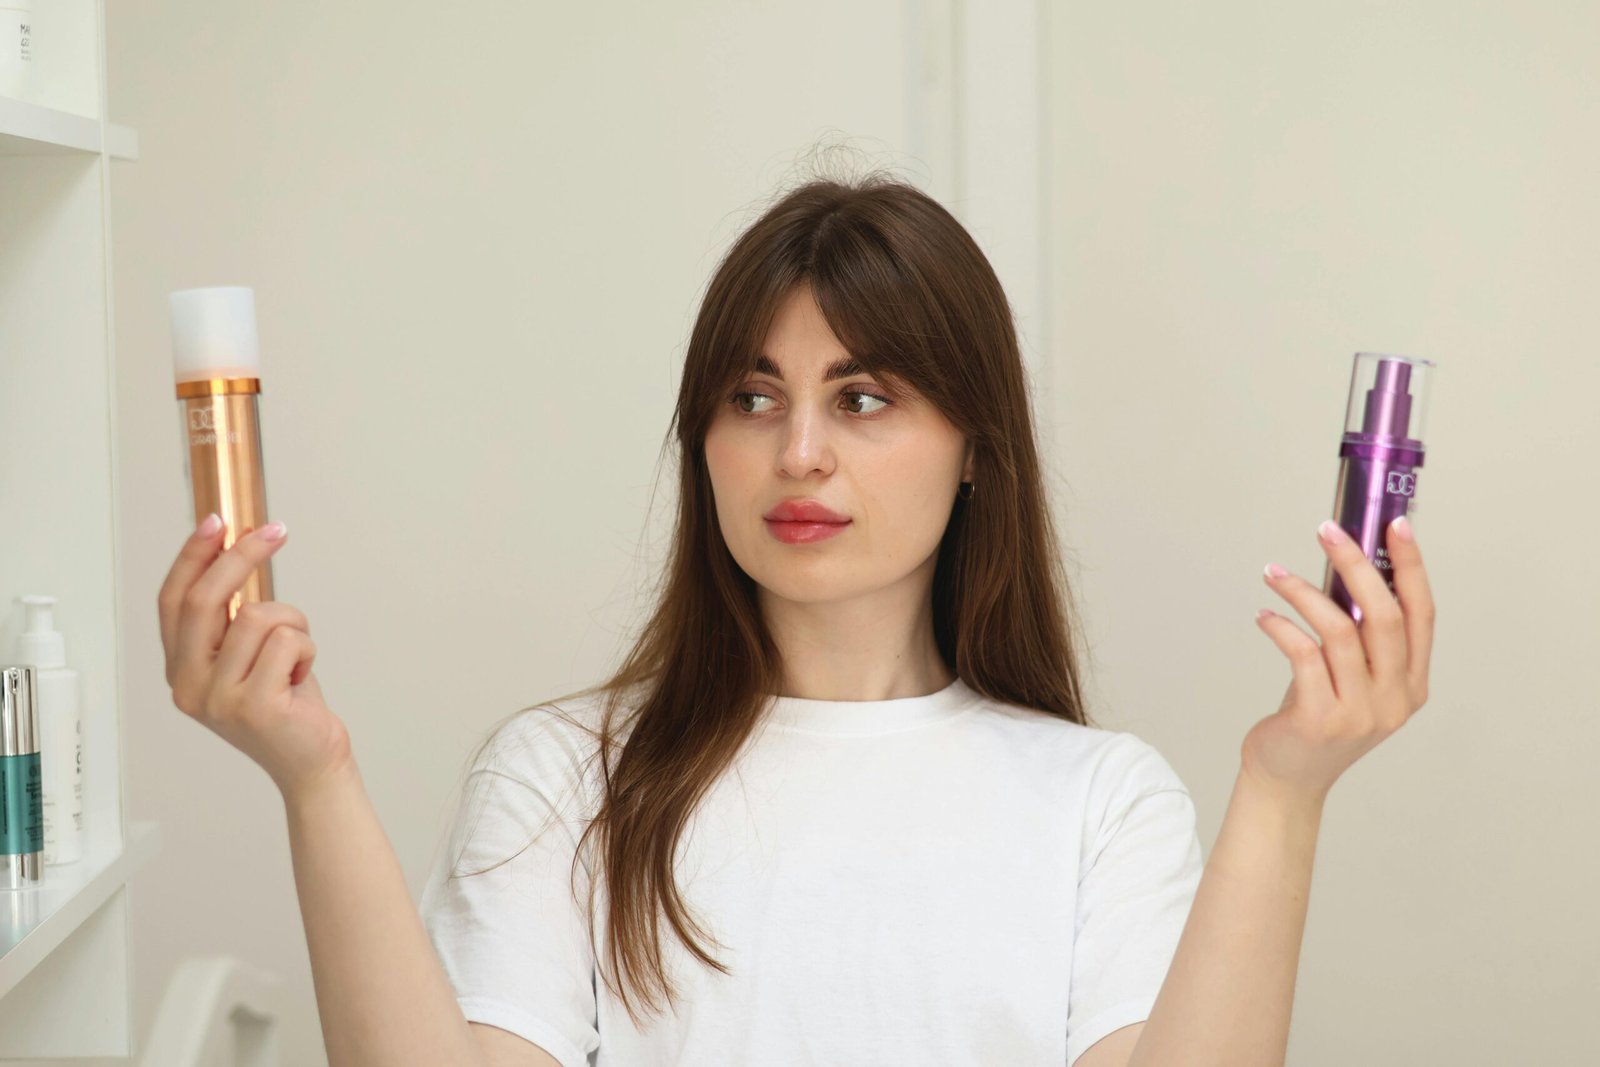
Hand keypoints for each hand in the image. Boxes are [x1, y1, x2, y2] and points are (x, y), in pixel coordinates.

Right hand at [157, 517, 353, 799]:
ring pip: (258, 616)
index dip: (193, 557)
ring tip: (297, 655)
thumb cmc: (286, 706)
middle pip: (206, 599)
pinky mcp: (253, 705)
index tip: (218, 522)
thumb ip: (234, 621)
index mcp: (181, 669)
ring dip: (293, 623)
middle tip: (276, 531)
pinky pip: (287, 641)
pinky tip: (303, 677)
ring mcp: (218, 698)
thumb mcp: (249, 658)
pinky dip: (307, 648)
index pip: (174, 601)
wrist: (311, 764)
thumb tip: (239, 553)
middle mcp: (188, 685)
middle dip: (243, 556)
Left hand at [1243, 516, 1435, 806]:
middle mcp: (1394, 698)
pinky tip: (1265, 616)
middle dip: (1355, 564)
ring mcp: (1359, 712)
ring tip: (1273, 572)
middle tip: (1326, 531)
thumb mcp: (1351, 677)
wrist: (1288, 778)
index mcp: (1412, 683)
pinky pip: (1303, 655)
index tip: (1394, 525)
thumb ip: (1359, 635)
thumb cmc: (1316, 716)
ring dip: (1301, 592)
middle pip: (1383, 615)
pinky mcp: (1319, 718)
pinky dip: (1281, 626)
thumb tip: (1344, 566)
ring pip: (1338, 630)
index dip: (1411, 566)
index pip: (1422, 613)